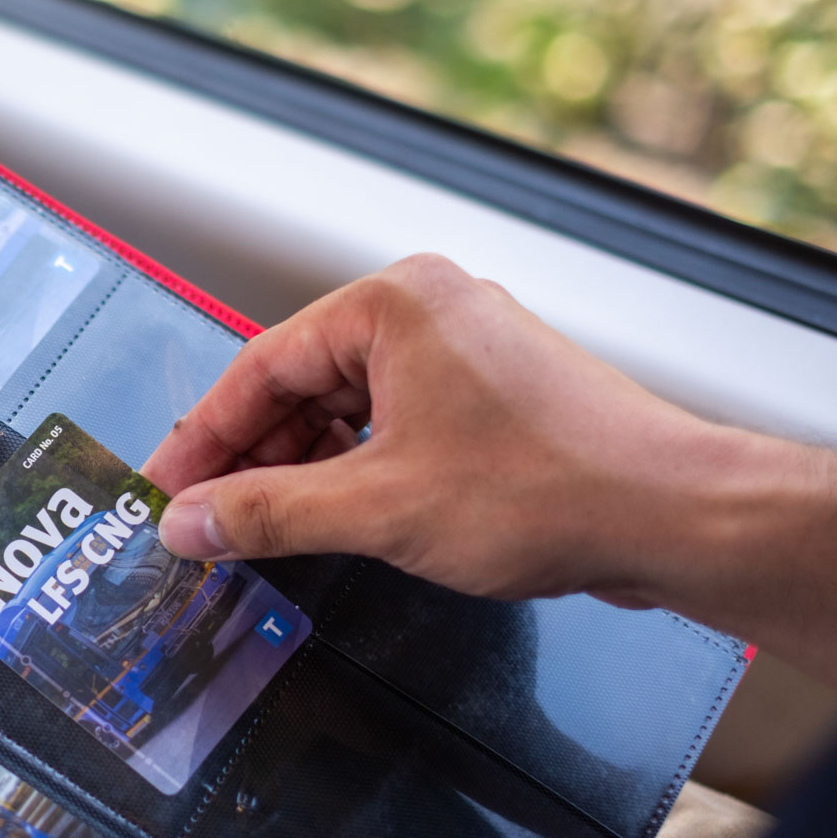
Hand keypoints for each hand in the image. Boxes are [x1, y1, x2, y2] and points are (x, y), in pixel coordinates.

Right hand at [144, 254, 836, 694]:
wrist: (673, 516)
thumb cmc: (546, 490)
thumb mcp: (376, 509)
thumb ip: (265, 513)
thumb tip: (187, 523)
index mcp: (394, 306)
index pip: (260, 366)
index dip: (201, 436)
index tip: (163, 488)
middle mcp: (427, 313)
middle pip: (299, 384)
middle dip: (248, 458)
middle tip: (200, 520)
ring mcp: (463, 353)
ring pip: (344, 409)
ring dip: (297, 470)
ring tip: (253, 531)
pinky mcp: (489, 398)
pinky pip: (390, 426)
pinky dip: (350, 471)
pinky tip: (323, 520)